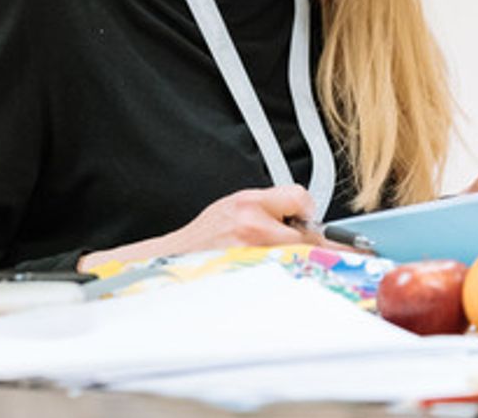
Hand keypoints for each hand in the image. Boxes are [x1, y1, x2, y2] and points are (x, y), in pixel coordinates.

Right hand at [77, 185, 335, 270]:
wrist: (170, 264)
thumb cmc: (201, 241)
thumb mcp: (230, 208)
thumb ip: (266, 208)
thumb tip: (302, 217)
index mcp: (247, 203)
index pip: (300, 197)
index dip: (305, 209)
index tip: (305, 218)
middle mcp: (253, 227)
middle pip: (308, 235)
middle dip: (307, 243)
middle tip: (295, 247)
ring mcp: (255, 256)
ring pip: (300, 260)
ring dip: (296, 263)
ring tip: (270, 263)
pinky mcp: (254, 280)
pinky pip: (286, 279)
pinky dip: (285, 280)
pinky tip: (265, 277)